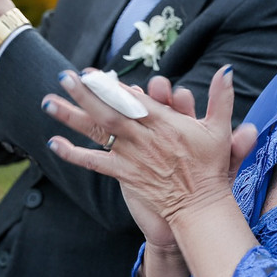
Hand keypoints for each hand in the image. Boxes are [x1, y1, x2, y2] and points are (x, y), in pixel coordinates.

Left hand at [43, 67, 252, 237]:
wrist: (200, 206)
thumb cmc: (210, 167)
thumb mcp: (220, 128)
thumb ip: (222, 97)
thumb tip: (227, 69)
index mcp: (165, 122)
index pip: (133, 98)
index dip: (111, 85)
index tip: (93, 72)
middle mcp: (144, 137)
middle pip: (109, 110)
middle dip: (86, 92)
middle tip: (64, 76)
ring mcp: (132, 156)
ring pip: (97, 132)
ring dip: (72, 116)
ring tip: (49, 101)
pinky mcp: (125, 174)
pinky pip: (95, 162)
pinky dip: (73, 154)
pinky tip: (52, 144)